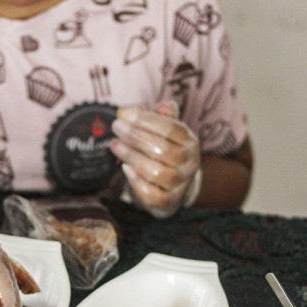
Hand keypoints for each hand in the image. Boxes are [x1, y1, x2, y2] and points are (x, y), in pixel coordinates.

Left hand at [110, 101, 201, 217]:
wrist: (172, 186)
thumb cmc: (164, 152)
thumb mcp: (167, 132)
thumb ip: (164, 117)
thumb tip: (164, 104)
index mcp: (190, 142)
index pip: (171, 128)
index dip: (145, 120)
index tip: (123, 114)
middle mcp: (189, 164)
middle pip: (163, 149)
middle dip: (135, 137)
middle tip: (116, 127)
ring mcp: (180, 185)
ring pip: (156, 172)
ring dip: (131, 156)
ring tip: (115, 146)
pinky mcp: (168, 202)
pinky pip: (152, 194)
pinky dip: (135, 181)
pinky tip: (125, 168)